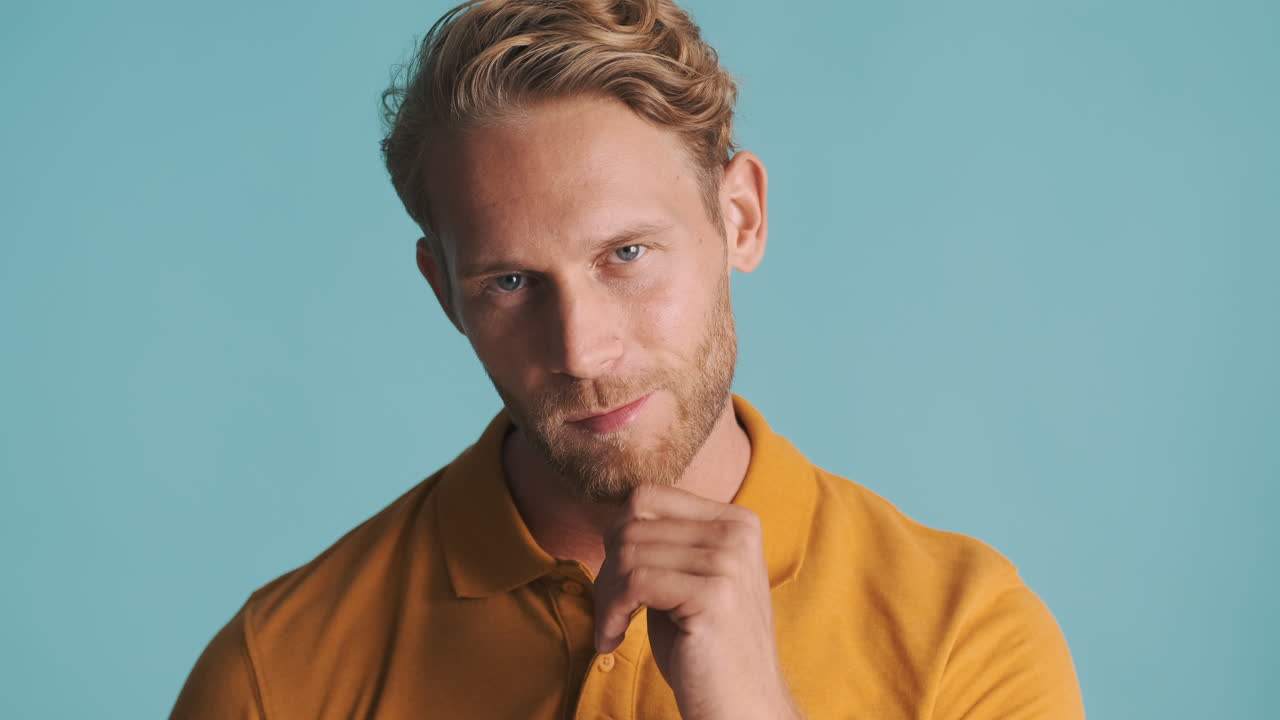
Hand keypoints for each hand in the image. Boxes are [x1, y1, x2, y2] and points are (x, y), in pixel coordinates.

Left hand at [594, 485, 802, 719]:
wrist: (743, 707)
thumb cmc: (704, 650)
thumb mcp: (686, 581)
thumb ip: (663, 545)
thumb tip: (613, 519)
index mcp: (736, 521)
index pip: (647, 497)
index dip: (615, 534)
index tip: (613, 578)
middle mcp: (737, 532)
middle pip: (633, 524)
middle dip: (605, 569)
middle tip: (607, 610)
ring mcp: (729, 561)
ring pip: (628, 553)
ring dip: (605, 596)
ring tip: (612, 628)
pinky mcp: (714, 594)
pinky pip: (635, 583)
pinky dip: (611, 613)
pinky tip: (614, 639)